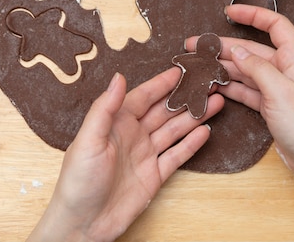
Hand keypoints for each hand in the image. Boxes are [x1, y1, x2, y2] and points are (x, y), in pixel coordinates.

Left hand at [27, 68, 223, 241]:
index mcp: (116, 123)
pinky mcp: (154, 175)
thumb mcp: (88, 141)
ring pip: (175, 130)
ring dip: (194, 116)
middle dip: (185, 97)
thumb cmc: (77, 182)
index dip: (163, 83)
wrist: (83, 224)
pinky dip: (192, 143)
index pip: (144, 96)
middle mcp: (133, 135)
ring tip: (216, 102)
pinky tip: (206, 131)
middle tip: (207, 83)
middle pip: (164, 111)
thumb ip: (104, 108)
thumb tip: (118, 77)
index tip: (182, 69)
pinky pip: (177, 155)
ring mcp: (146, 155)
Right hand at [185, 4, 293, 241]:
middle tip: (195, 45)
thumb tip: (237, 50)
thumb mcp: (280, 92)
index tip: (229, 12)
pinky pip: (245, 89)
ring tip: (197, 65)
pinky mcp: (269, 105)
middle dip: (224, 46)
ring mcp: (275, 88)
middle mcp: (284, 69)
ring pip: (245, 70)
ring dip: (222, 67)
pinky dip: (229, 86)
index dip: (253, 15)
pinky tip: (212, 84)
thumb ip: (257, 68)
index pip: (275, 25)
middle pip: (251, 49)